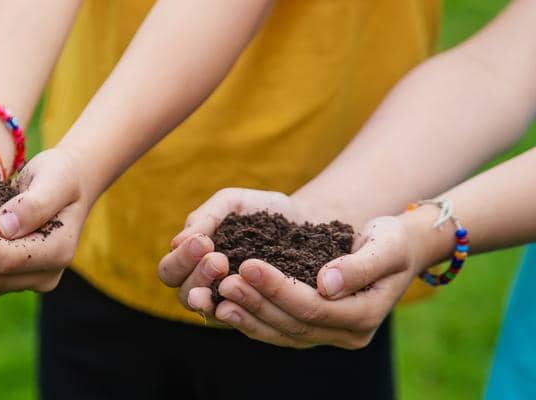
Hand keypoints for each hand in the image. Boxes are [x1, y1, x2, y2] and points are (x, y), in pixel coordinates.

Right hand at [157, 188, 336, 323]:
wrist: (309, 221)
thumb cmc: (264, 212)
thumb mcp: (232, 204)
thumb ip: (205, 217)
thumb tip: (177, 242)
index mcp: (193, 262)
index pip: (171, 271)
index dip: (181, 260)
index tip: (203, 243)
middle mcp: (207, 287)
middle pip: (183, 293)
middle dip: (196, 276)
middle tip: (218, 259)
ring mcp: (231, 304)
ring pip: (208, 311)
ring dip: (214, 293)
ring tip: (229, 272)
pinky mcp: (257, 315)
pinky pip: (243, 320)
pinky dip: (242, 308)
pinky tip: (251, 293)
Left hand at [210, 216, 419, 348]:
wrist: (395, 249)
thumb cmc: (392, 241)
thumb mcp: (387, 245)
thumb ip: (360, 265)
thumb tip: (326, 284)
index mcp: (364, 315)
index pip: (314, 307)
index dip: (279, 289)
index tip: (248, 265)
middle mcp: (347, 334)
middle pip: (293, 323)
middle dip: (256, 302)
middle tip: (224, 280)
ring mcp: (327, 335)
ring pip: (280, 333)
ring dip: (246, 316)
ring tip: (215, 297)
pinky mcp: (310, 329)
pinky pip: (275, 330)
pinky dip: (249, 318)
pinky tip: (222, 304)